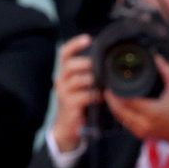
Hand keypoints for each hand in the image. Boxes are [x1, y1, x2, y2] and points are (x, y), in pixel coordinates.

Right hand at [50, 34, 100, 152]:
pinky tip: (101, 97)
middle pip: (70, 65)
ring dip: (94, 81)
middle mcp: (61, 80)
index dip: (75, 44)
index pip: (65, 53)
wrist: (68, 128)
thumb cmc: (79, 105)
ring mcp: (64, 93)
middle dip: (87, 64)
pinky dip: (95, 95)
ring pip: (79, 79)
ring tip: (103, 84)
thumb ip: (90, 75)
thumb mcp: (83, 87)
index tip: (88, 39)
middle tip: (100, 68)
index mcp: (65, 73)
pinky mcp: (69, 104)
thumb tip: (108, 64)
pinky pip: (84, 95)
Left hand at [105, 59, 168, 142]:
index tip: (111, 83)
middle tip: (108, 88)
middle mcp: (144, 123)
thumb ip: (167, 72)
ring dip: (114, 107)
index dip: (115, 93)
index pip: (126, 101)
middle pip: (118, 110)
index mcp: (152, 111)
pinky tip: (120, 106)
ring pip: (119, 118)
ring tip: (111, 96)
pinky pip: (124, 124)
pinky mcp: (140, 134)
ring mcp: (141, 131)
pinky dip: (120, 115)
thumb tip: (158, 58)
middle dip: (111, 99)